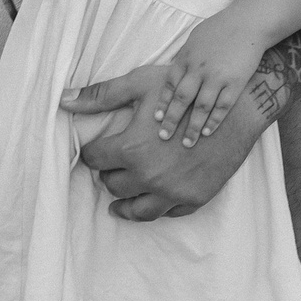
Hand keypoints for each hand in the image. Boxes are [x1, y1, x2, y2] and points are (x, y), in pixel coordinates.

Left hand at [64, 62, 271, 219]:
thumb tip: (63, 100)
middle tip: (112, 166)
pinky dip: (154, 207)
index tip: (96, 150)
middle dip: (109, 174)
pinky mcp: (193, 199)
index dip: (93, 153)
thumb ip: (101, 95)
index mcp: (131, 149)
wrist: (237, 110)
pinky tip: (151, 198)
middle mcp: (149, 176)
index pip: (95, 160)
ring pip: (135, 210)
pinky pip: (165, 214)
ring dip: (123, 202)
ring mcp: (172, 192)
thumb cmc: (187, 93)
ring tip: (119, 198)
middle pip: (112, 185)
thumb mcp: (142, 85)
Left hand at [155, 21, 264, 147]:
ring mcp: (218, 77)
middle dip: (172, 119)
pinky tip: (208, 133)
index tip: (157, 119)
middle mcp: (199, 69)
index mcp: (186, 58)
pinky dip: (214, 121)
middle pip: (181, 99)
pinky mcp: (236, 82)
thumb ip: (183, 60)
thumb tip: (172, 77)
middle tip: (164, 137)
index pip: (169, 85)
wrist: (248, 23)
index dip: (163, 103)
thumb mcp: (194, 39)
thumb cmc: (220, 30)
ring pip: (201, 107)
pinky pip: (223, 106)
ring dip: (193, 127)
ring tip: (187, 143)